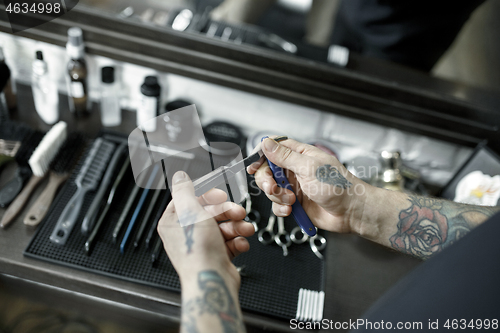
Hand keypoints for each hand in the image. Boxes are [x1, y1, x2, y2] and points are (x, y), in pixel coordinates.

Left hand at [158, 171, 254, 287]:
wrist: (212, 281)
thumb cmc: (197, 251)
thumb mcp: (191, 212)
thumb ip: (185, 191)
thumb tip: (179, 177)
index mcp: (174, 223)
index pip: (190, 200)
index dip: (207, 196)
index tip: (220, 194)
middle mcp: (186, 234)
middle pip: (210, 213)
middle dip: (227, 211)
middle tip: (237, 212)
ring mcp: (202, 246)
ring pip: (223, 227)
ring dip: (237, 226)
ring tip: (245, 229)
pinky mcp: (216, 256)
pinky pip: (229, 243)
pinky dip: (237, 241)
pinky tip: (240, 243)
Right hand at [249, 138, 374, 234]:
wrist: (351, 212)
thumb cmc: (339, 186)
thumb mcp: (309, 168)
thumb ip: (285, 156)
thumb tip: (267, 143)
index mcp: (300, 155)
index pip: (274, 148)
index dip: (260, 155)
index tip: (252, 165)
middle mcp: (296, 170)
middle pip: (267, 170)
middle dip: (267, 180)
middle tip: (273, 187)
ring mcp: (295, 187)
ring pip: (271, 189)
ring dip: (277, 196)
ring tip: (291, 200)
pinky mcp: (295, 203)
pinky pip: (278, 205)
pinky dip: (281, 208)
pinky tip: (291, 210)